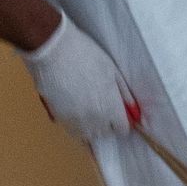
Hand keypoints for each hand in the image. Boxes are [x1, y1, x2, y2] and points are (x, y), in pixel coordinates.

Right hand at [23, 14, 140, 141]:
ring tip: (87, 107)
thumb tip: (134, 111)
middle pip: (106, 133)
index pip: (122, 129)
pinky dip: (75, 123)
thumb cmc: (85, 55)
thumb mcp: (112, 70)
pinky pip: (71, 129)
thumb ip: (124, 94)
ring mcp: (75, 121)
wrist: (52, 50)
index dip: (122, 120)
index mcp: (110, 108)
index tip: (118, 111)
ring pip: (88, 135)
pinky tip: (74, 106)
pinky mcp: (58, 118)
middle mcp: (94, 120)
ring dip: (90, 126)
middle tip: (101, 104)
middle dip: (107, 123)